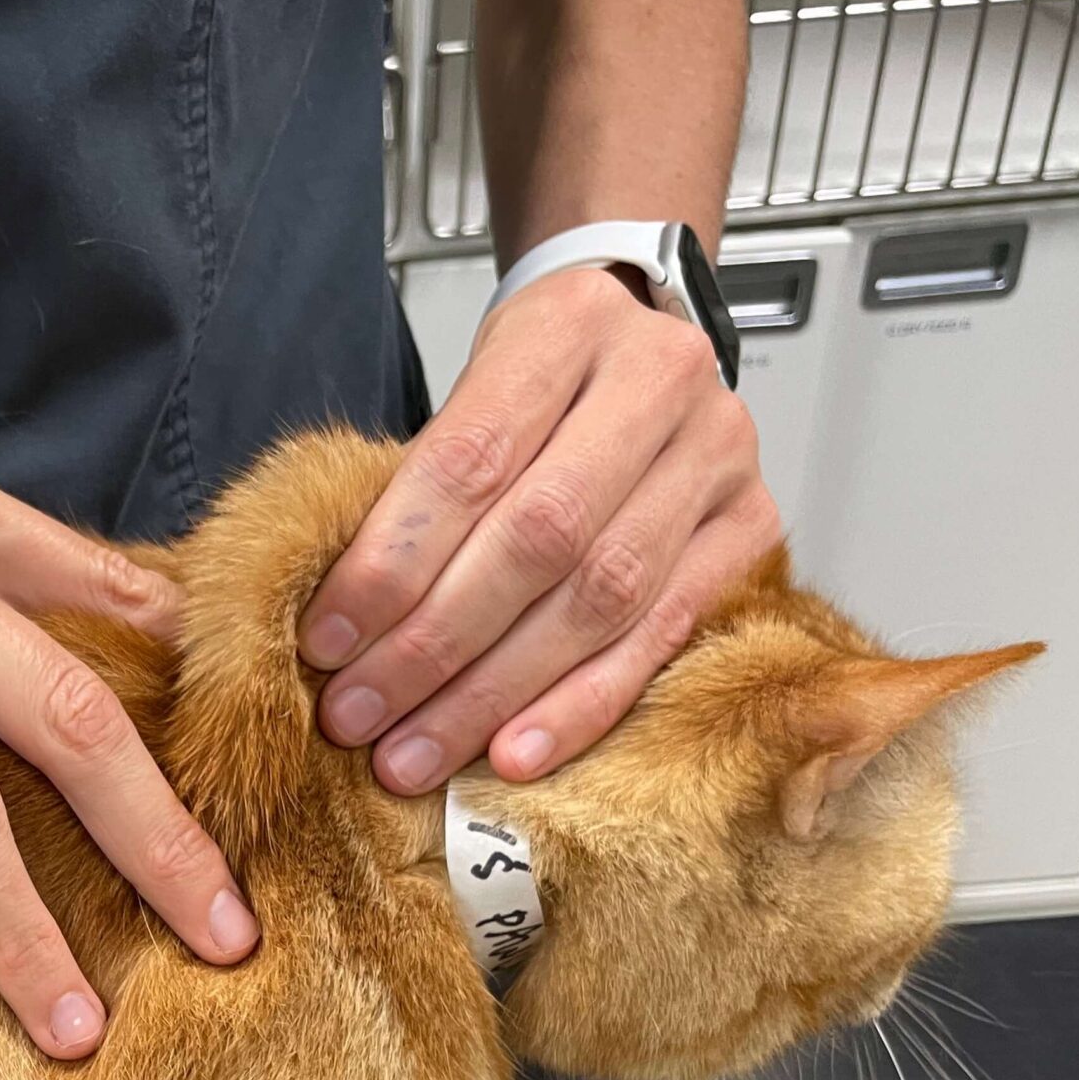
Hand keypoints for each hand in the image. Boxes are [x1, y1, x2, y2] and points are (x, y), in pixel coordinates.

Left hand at [297, 265, 782, 792]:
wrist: (642, 334)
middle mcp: (660, 379)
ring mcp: (720, 455)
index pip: (469, 462)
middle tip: (358, 717)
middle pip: (540, 539)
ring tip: (415, 753)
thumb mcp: (467, 386)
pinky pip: (662, 637)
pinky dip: (580, 705)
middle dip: (434, 645)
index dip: (392, 564)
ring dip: (494, 693)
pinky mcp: (752, 527)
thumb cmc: (538, 376)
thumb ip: (417, 487)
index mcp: (569, 325)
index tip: (326, 642)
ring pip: (601, 599)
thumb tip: (340, 627)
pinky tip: (513, 754)